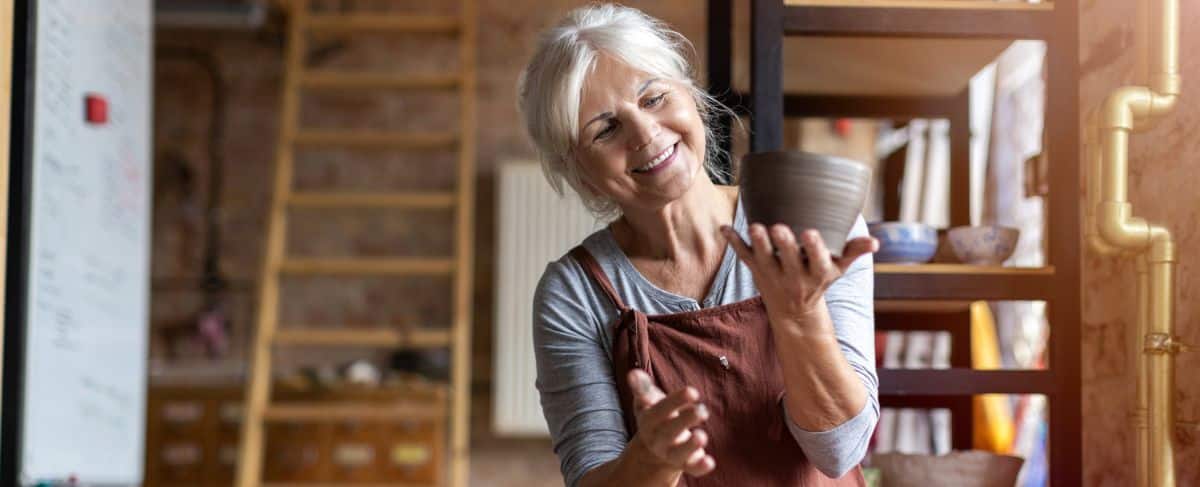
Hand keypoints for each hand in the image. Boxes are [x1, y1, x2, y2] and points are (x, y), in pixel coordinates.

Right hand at [627, 369, 715, 477]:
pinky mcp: (685, 464)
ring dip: (690, 446)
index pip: (660, 410)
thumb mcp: (648, 401)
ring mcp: (671, 453)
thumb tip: (633, 373)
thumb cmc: (656, 415)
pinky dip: (700, 467)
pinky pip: (692, 468)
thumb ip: (642, 388)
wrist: (654, 446)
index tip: (693, 392)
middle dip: (686, 420)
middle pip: (670, 431)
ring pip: (679, 453)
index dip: (675, 401)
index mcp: (650, 420)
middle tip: (702, 410)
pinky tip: (710, 461)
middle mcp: (658, 438)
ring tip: (702, 436)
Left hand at [720, 224, 876, 324]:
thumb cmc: (818, 282)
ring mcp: (773, 275)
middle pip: (788, 259)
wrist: (794, 313)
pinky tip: (724, 228)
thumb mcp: (838, 270)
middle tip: (778, 227)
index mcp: (817, 274)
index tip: (810, 233)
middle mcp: (794, 276)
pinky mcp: (757, 272)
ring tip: (754, 227)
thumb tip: (876, 242)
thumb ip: (854, 252)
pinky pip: (743, 257)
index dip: (814, 248)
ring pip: (763, 258)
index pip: (817, 261)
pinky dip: (734, 243)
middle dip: (783, 244)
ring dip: (757, 243)